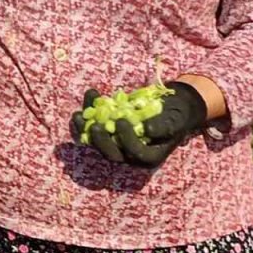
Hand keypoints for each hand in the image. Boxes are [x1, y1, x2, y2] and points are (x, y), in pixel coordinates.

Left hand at [70, 83, 207, 167]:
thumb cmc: (175, 115)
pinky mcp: (107, 132)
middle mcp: (131, 155)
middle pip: (112, 153)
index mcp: (149, 156)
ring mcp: (117, 144)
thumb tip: (146, 129)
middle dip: (101, 141)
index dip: (126, 139)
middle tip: (94, 126)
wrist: (170, 108)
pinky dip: (87, 114)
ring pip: (97, 142)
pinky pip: (92, 126)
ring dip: (84, 129)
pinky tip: (89, 95)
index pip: (135, 153)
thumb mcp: (174, 120)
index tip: (121, 121)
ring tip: (77, 114)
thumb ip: (163, 126)